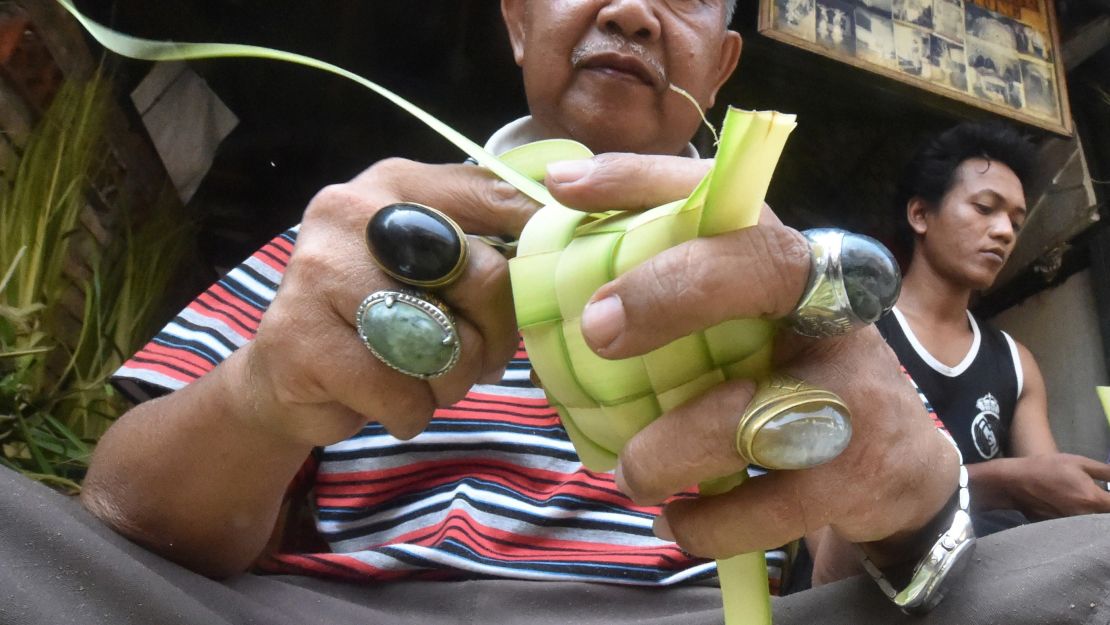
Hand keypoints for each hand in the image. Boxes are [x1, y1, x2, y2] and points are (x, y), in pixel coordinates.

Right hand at [240, 159, 538, 445]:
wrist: (284, 376)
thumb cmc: (380, 320)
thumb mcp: (432, 268)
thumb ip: (486, 247)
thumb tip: (567, 255)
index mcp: (398, 185)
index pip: (497, 196)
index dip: (541, 244)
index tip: (559, 280)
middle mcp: (354, 212)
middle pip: (484, 275)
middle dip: (495, 337)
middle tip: (480, 360)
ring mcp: (320, 270)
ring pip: (445, 343)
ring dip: (450, 383)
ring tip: (422, 379)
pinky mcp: (300, 335)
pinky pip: (399, 392)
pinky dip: (409, 412)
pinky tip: (387, 401)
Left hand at [547, 153, 957, 567]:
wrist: (898, 467)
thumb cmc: (791, 378)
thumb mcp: (751, 325)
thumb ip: (683, 300)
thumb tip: (561, 282)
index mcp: (789, 261)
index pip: (720, 196)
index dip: (642, 181)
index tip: (562, 186)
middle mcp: (830, 310)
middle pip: (765, 267)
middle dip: (672, 291)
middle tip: (597, 331)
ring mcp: (851, 390)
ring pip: (756, 409)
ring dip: (671, 448)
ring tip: (631, 473)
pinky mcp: (858, 473)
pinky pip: (770, 505)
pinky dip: (709, 523)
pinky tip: (675, 522)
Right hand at [995, 453, 1109, 519]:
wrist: (1014, 482)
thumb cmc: (1046, 468)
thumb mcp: (1078, 462)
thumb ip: (1106, 471)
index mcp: (1093, 499)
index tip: (1108, 494)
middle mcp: (1086, 517)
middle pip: (1106, 519)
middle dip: (1105, 508)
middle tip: (1100, 498)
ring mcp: (1073, 526)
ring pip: (1094, 525)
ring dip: (1096, 517)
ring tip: (1080, 500)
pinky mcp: (1061, 529)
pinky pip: (1080, 528)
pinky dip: (1082, 522)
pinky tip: (1071, 509)